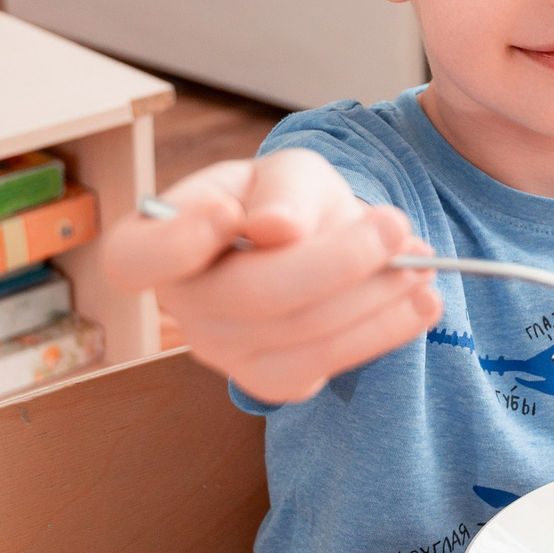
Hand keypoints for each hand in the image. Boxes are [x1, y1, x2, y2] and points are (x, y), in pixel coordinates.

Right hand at [101, 150, 440, 404]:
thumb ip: (283, 193)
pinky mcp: (269, 379)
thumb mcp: (288, 173)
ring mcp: (221, 350)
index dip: (174, 243)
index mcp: (156, 241)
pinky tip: (420, 304)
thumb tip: (275, 229)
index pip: (133, 258)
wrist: (321, 243)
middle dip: (333, 262)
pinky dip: (381, 332)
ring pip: (297, 336)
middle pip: (248, 297)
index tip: (229, 211)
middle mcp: (179, 304)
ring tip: (421, 262)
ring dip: (371, 299)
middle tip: (395, 226)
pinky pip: (324, 365)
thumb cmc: (287, 200)